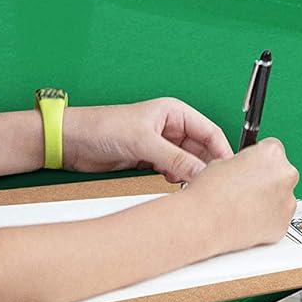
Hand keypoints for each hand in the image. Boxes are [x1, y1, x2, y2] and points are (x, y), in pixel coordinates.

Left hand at [62, 99, 233, 182]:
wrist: (73, 142)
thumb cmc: (104, 127)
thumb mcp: (144, 142)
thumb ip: (175, 158)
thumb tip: (201, 173)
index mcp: (175, 113)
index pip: (209, 131)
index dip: (221, 152)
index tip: (227, 174)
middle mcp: (171, 128)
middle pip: (201, 150)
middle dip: (205, 166)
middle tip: (209, 187)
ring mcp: (160, 145)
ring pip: (187, 163)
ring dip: (189, 175)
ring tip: (190, 189)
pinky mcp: (149, 161)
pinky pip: (172, 172)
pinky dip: (175, 180)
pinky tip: (172, 187)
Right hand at [186, 139, 299, 253]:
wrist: (205, 223)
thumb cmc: (210, 192)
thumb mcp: (224, 162)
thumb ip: (245, 162)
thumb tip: (247, 169)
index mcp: (272, 153)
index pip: (273, 150)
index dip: (259, 160)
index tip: (252, 168)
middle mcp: (286, 175)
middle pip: (282, 173)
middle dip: (268, 180)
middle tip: (247, 189)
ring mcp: (287, 202)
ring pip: (282, 197)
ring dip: (269, 200)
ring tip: (245, 207)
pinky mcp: (284, 225)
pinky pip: (279, 219)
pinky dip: (268, 220)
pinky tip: (248, 220)